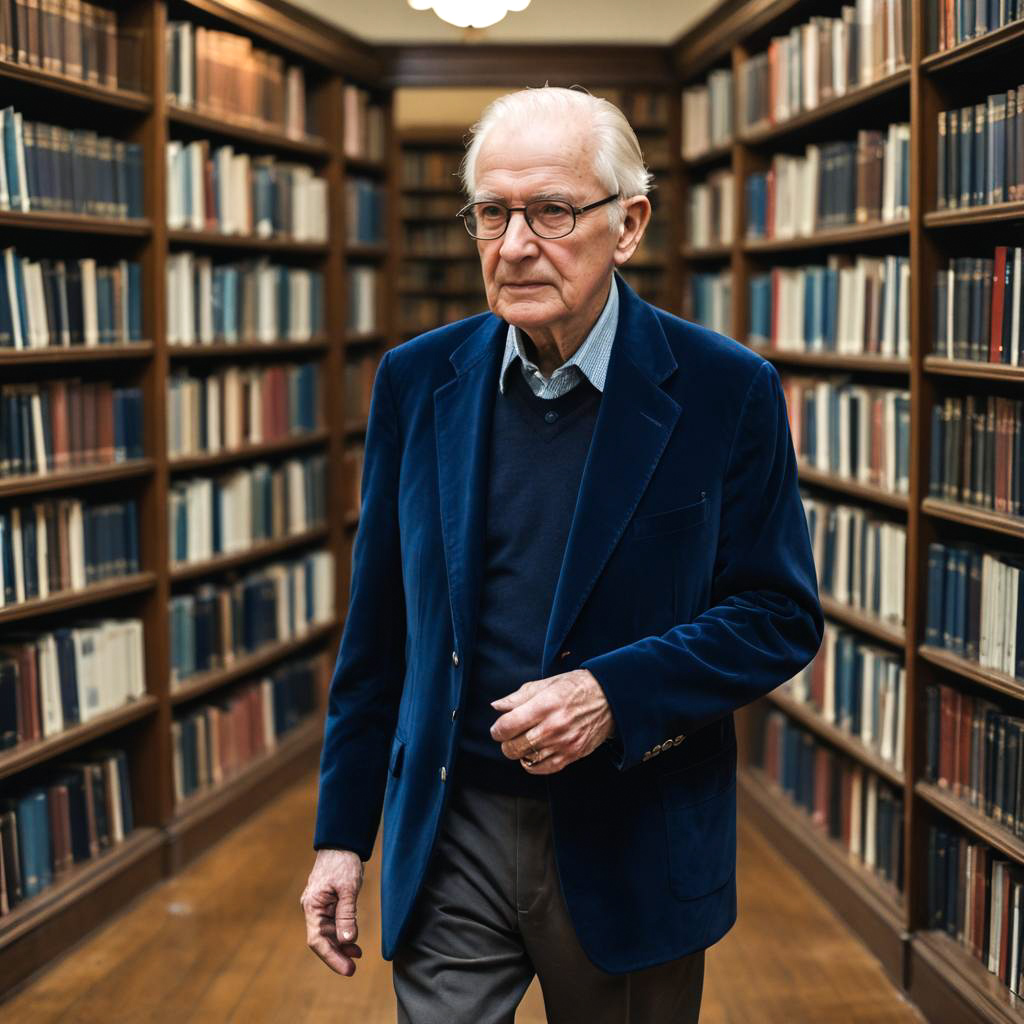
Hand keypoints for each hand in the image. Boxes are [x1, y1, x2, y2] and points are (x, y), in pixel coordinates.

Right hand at [301, 848, 364, 975]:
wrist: (342, 842)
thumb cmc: (343, 862)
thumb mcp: (349, 888)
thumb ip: (347, 915)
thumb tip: (348, 942)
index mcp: (312, 905)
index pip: (318, 939)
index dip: (331, 957)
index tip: (347, 969)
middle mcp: (312, 908)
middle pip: (322, 939)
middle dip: (336, 955)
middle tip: (353, 969)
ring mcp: (319, 906)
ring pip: (328, 933)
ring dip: (341, 946)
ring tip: (357, 956)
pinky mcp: (327, 903)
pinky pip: (333, 924)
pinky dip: (343, 934)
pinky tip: (353, 943)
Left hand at [489, 669, 614, 774]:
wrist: (609, 699)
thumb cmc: (575, 688)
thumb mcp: (546, 684)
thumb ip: (519, 697)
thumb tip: (496, 706)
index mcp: (544, 705)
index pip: (507, 725)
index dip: (497, 729)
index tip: (498, 728)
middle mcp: (553, 726)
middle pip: (513, 746)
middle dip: (505, 742)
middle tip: (509, 736)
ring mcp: (563, 743)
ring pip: (526, 759)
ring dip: (519, 753)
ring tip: (523, 742)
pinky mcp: (572, 755)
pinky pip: (543, 768)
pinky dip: (532, 765)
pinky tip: (532, 754)